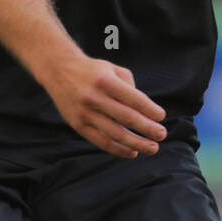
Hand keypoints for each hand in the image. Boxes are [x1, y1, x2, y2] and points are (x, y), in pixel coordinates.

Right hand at [43, 53, 167, 159]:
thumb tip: (144, 109)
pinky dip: (118, 149)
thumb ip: (129, 85)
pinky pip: (101, 141)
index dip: (149, 109)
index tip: (161, 117)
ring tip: (153, 148)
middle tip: (162, 135)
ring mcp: (85, 113)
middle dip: (147, 128)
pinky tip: (132, 152)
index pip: (132, 98)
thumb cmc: (92, 70)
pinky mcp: (78, 125)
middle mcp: (94, 97)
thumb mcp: (112, 68)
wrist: (58, 70)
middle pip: (126, 118)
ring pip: (114, 134)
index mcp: (105, 80)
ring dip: (136, 143)